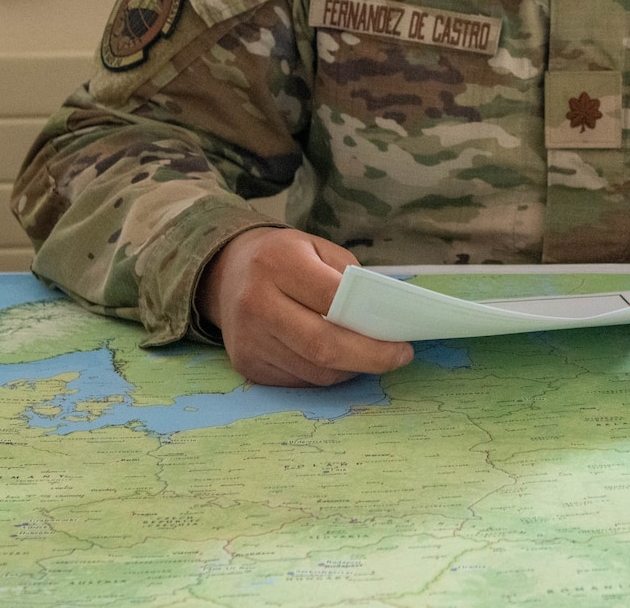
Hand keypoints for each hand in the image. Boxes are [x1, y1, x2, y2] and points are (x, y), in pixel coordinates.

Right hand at [197, 227, 413, 387]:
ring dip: (350, 369)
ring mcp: (248, 338)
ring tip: (372, 357)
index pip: (332, 301)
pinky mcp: (246, 364)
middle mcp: (257, 302)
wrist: (226, 271)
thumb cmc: (285, 257)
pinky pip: (298, 380)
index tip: (402, 340)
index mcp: (278, 263)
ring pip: (313, 371)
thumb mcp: (318, 249)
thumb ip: (349, 280)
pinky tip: (340, 361)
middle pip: (322, 346)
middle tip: (398, 358)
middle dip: (369, 358)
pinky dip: (326, 374)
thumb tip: (382, 323)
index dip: (371, 327)